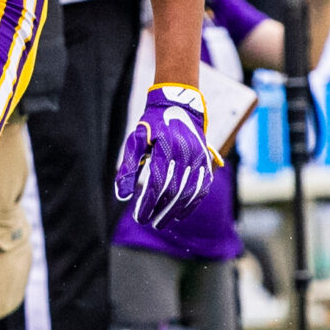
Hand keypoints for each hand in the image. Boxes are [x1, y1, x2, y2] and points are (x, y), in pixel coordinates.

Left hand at [115, 85, 217, 227]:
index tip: (139, 217)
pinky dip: (192, 203)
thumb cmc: (152, 125)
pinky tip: (181, 214)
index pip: (157, 185)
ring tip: (163, 222)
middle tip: (149, 222)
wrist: (179, 106)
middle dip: (161, 211)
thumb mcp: (135, 141)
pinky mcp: (206, 162)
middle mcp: (186, 155)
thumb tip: (123, 196)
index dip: (148, 204)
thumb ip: (128, 167)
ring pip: (190, 192)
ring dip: (176, 210)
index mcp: (166, 150)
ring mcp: (199, 159)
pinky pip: (202, 187)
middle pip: (174, 192)